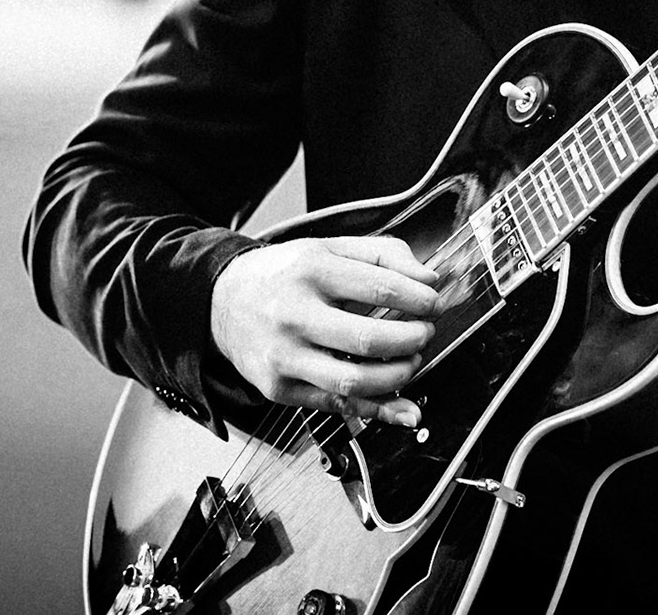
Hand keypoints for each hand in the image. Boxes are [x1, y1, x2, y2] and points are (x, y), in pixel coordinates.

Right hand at [210, 235, 442, 425]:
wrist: (223, 301)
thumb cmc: (285, 274)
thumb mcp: (331, 247)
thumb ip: (385, 255)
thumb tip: (430, 278)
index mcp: (311, 271)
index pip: (381, 287)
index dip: (420, 300)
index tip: (434, 304)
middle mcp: (293, 315)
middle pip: (369, 339)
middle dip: (412, 340)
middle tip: (425, 334)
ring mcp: (284, 357)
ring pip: (353, 381)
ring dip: (398, 376)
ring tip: (411, 360)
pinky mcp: (278, 389)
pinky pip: (336, 405)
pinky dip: (377, 410)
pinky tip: (403, 407)